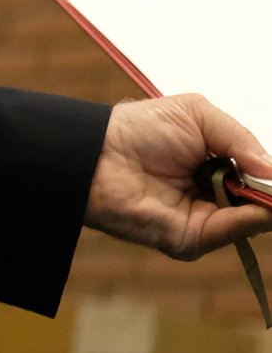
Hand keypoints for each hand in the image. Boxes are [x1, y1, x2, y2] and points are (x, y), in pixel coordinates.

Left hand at [84, 94, 271, 259]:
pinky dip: (250, 220)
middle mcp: (213, 194)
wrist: (98, 153)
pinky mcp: (191, 238)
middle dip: (270, 192)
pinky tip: (259, 205)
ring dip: (265, 203)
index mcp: (216, 164)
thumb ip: (241, 137)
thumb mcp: (197, 114)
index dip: (269, 175)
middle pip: (260, 201)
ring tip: (267, 189)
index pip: (258, 176)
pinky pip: (230, 232)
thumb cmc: (138, 129)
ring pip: (254, 220)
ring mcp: (204, 218)